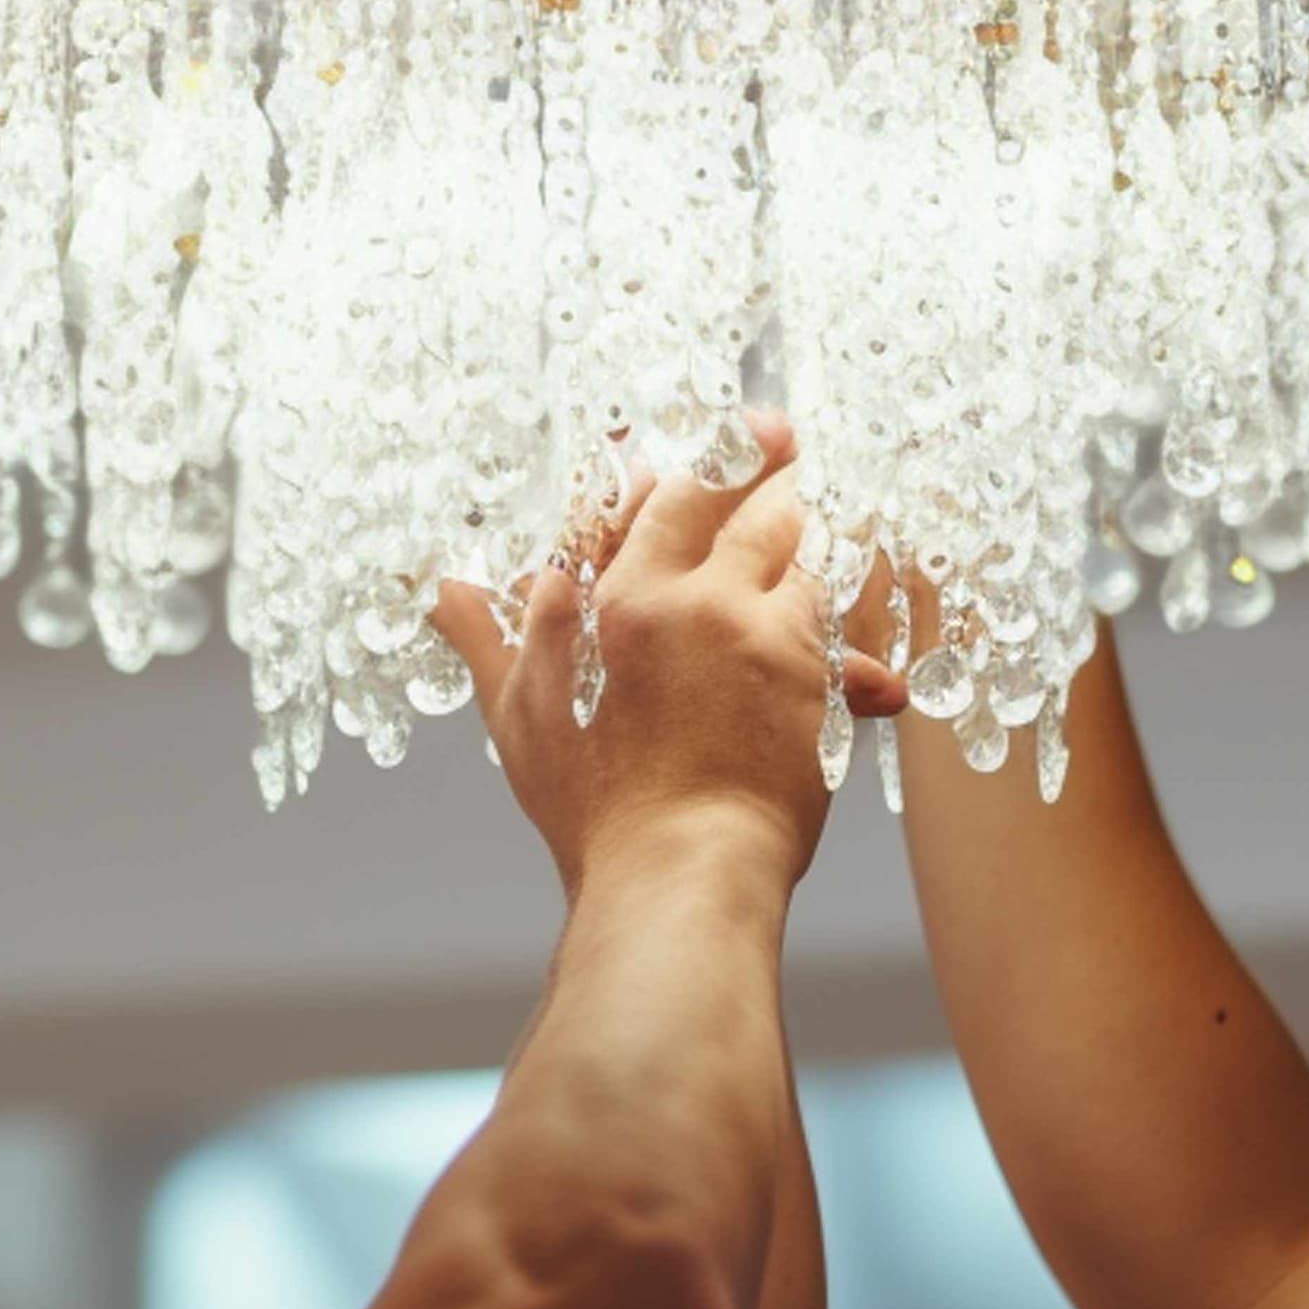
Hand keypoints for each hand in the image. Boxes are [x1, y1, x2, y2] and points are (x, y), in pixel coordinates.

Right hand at [434, 416, 907, 896]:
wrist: (679, 876)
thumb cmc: (597, 815)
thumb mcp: (522, 719)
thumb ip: (487, 638)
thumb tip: (443, 587)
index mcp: (612, 602)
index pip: (650, 497)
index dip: (671, 460)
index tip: (694, 437)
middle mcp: (687, 600)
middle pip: (732, 496)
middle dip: (755, 456)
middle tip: (776, 431)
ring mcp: (754, 628)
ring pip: (793, 534)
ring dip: (806, 510)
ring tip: (820, 491)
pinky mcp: (811, 665)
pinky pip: (838, 594)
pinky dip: (849, 571)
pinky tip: (864, 558)